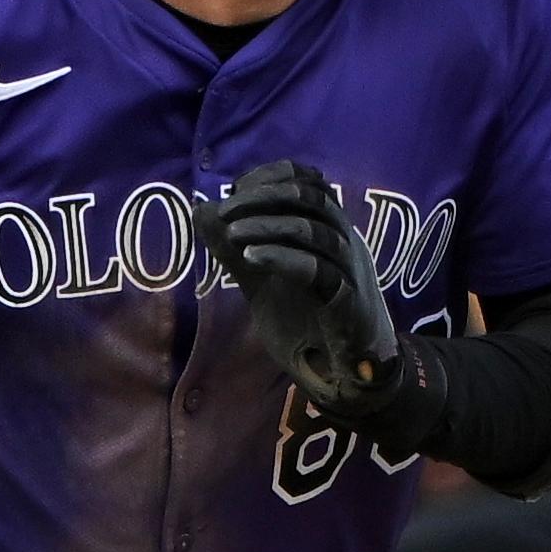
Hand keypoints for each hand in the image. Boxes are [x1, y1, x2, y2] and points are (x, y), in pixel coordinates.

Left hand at [206, 160, 402, 415]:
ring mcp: (350, 271)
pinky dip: (282, 258)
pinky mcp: (346, 303)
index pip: (308, 181)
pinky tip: (251, 257)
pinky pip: (318, 272)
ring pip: (316, 231)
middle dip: (265, 197)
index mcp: (330, 230)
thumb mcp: (262, 281)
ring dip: (269, 226)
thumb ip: (236, 248)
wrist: (343, 374)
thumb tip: (200, 211)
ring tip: (231, 233)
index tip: (234, 190)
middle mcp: (345, 243)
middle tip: (225, 209)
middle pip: (312, 198)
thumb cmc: (308, 322)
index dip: (271, 177)